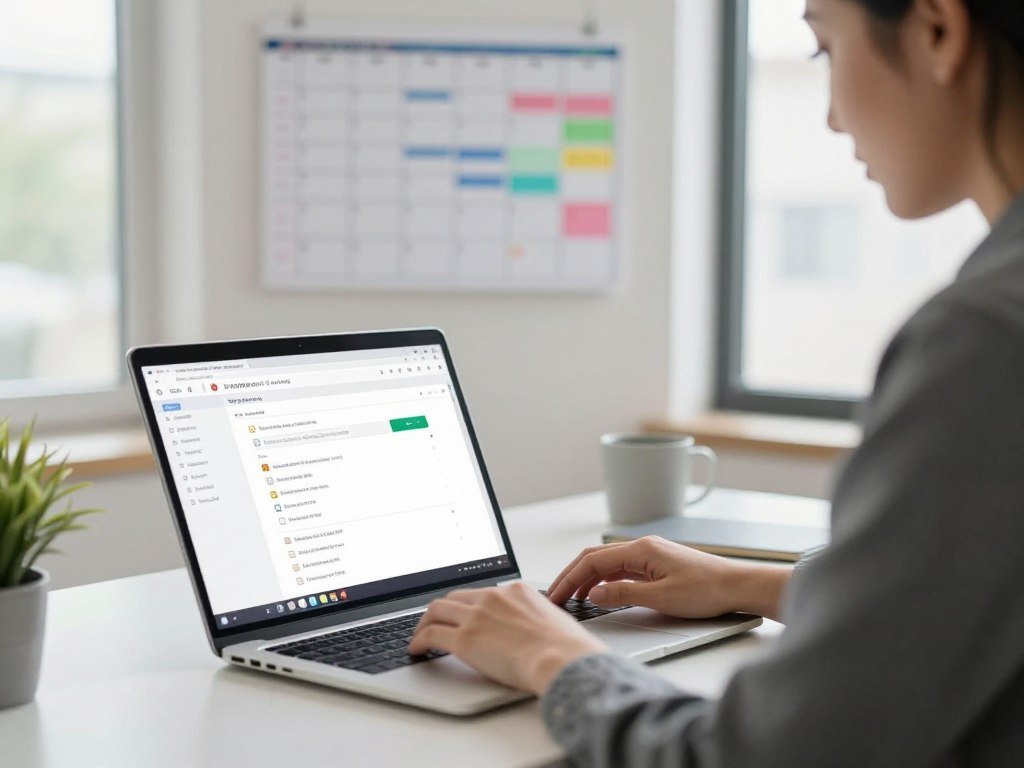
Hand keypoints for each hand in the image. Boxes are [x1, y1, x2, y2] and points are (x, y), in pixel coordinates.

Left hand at [408, 582, 607, 694]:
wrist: (562, 658)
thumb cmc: (566, 648)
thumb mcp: (553, 619)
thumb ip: (534, 618)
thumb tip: (532, 630)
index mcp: (516, 591)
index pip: (481, 593)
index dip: (468, 605)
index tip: (463, 614)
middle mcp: (493, 598)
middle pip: (455, 597)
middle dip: (442, 610)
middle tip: (435, 622)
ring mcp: (476, 616)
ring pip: (437, 609)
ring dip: (425, 622)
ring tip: (420, 635)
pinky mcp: (464, 639)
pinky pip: (431, 634)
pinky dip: (419, 640)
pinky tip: (417, 649)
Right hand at [547, 536, 790, 620]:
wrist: (738, 586)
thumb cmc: (707, 590)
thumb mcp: (661, 598)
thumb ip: (624, 595)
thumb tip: (594, 594)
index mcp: (640, 549)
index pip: (592, 561)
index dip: (569, 578)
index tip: (555, 595)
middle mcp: (642, 547)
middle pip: (595, 558)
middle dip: (572, 576)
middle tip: (555, 597)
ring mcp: (649, 555)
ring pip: (607, 563)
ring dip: (587, 579)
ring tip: (572, 598)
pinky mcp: (656, 565)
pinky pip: (621, 569)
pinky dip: (604, 581)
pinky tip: (600, 594)